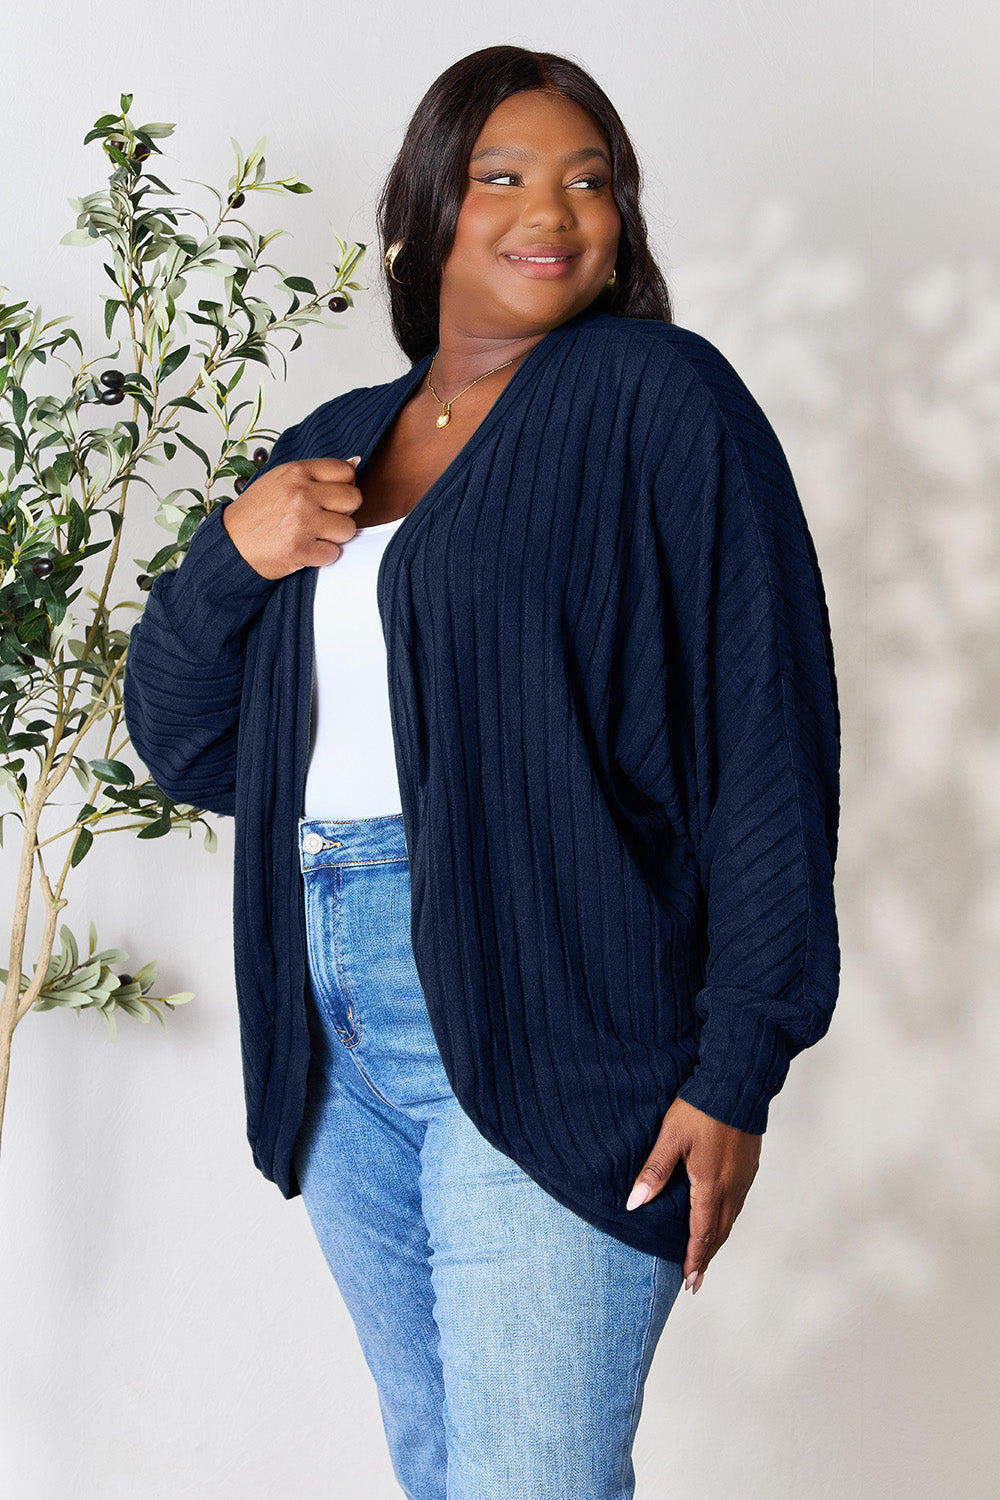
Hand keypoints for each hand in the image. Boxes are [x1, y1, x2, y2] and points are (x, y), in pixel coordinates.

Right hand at [222, 456, 362, 578]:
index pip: (345, 471)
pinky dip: (322, 556)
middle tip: (323, 518)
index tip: (331, 497)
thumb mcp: (280, 480)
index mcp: (296, 472)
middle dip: (343, 511)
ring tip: (313, 535)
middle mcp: (301, 494)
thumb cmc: (254, 513)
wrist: (230, 544)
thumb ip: (316, 474)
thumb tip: (354, 462)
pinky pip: (333, 553)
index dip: (344, 486)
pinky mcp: (302, 550)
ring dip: (335, 536)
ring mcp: (302, 522)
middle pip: (353, 498)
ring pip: (348, 528)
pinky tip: (306, 549)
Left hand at [626, 1097, 760, 1294]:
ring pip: (731, 1218)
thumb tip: (634, 1203)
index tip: (688, 1281)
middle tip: (695, 1280)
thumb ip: (654, 1172)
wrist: (737, 1084)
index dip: (694, 1258)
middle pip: (719, 1232)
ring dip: (717, 1240)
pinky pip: (738, 1203)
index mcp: (711, 1185)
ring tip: (706, 1255)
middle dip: (706, 1257)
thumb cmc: (700, 1108)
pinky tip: (720, 1218)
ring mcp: (744, 1177)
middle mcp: (732, 1187)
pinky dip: (727, 1219)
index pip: (701, 1232)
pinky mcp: (750, 1166)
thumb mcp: (670, 1137)